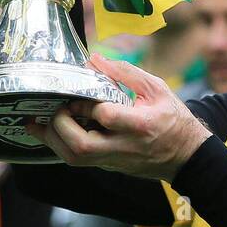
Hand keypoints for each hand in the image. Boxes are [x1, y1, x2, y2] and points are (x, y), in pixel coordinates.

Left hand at [26, 53, 211, 181]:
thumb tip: (95, 59)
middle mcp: (126, 147)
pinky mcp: (109, 167)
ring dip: (53, 140)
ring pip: (76, 159)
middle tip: (53, 109)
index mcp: (141, 124)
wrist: (186, 156)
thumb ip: (125, 73)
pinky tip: (53, 131)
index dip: (87, 105)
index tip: (78, 93)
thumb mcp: (157, 88)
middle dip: (60, 127)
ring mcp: (116, 160)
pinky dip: (62, 146)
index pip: (107, 116)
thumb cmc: (173, 119)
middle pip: (82, 146)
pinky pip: (79, 160)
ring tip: (39, 122)